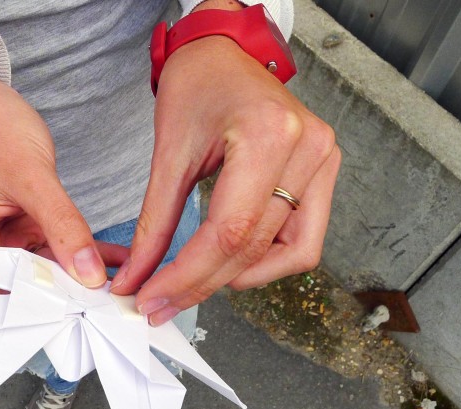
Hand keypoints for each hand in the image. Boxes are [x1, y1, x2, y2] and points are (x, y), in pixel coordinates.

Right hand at [0, 56, 110, 294]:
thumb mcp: (29, 177)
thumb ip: (62, 225)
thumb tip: (89, 274)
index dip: (30, 315)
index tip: (70, 321)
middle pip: (24, 292)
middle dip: (63, 302)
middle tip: (105, 313)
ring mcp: (10, 241)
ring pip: (49, 275)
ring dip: (82, 282)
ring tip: (120, 296)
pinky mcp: (32, 228)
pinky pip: (63, 249)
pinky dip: (89, 255)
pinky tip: (122, 262)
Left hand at [110, 17, 340, 324]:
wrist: (223, 53)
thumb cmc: (196, 85)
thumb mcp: (168, 153)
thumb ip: (154, 224)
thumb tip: (136, 278)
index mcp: (268, 135)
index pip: (230, 232)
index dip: (188, 276)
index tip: (152, 299)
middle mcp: (308, 148)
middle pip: (256, 248)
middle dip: (204, 285)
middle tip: (161, 303)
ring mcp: (323, 160)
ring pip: (291, 254)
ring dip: (240, 276)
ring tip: (193, 281)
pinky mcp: (325, 171)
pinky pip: (303, 239)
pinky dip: (265, 259)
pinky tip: (228, 259)